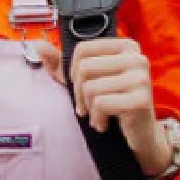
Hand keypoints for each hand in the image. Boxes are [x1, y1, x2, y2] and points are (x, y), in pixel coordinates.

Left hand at [46, 37, 173, 176]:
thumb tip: (39, 45)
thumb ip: (62, 64)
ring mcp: (140, 78)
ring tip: (98, 116)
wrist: (140, 134)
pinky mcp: (140, 99)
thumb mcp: (86, 82)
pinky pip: (101, 104)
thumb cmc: (112, 104)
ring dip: (89, 109)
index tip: (82, 88)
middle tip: (87, 108)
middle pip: (85, 68)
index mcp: (125, 46)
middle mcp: (136, 57)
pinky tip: (105, 124)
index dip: (73, 72)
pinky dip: (97, 119)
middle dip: (79, 94)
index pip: (83, 49)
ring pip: (91, 88)